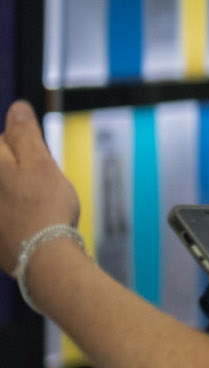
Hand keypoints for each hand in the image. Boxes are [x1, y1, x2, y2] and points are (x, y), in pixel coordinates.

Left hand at [0, 102, 81, 266]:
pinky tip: (25, 224)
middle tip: (39, 187)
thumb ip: (24, 133)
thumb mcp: (40, 162)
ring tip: (33, 208)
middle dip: (14, 170)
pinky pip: (4, 215)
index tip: (38, 163)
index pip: (2, 142)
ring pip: (5, 192)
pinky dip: (11, 215)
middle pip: (2, 167)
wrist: (42, 258)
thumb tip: (17, 109)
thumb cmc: (44, 208)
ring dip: (14, 194)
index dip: (23, 148)